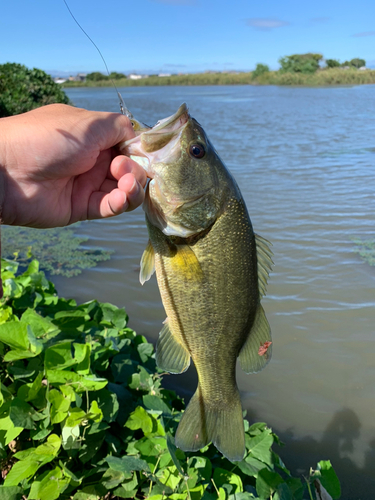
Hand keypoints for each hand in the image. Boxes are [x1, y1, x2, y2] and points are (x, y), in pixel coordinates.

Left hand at [0, 104, 146, 227]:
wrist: (8, 171)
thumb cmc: (47, 139)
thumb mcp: (88, 123)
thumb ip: (119, 127)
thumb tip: (138, 139)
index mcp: (93, 136)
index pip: (127, 145)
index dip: (139, 151)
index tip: (144, 154)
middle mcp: (92, 159)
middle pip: (130, 168)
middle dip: (135, 169)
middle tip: (121, 168)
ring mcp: (88, 184)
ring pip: (125, 190)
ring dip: (133, 187)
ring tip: (126, 184)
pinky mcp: (83, 207)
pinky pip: (111, 206)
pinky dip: (121, 202)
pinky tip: (120, 197)